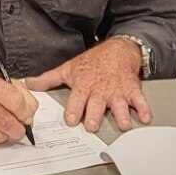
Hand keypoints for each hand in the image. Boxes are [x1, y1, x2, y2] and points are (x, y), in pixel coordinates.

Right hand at [0, 73, 38, 146]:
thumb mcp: (4, 82)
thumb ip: (23, 96)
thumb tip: (30, 115)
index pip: (17, 103)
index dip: (26, 114)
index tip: (26, 117)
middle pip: (9, 124)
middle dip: (19, 130)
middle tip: (19, 128)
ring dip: (5, 135)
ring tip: (2, 126)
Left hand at [27, 37, 148, 131]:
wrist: (118, 49)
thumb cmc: (93, 62)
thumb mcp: (69, 68)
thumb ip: (49, 79)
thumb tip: (30, 83)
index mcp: (84, 84)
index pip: (77, 99)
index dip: (74, 109)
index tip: (72, 119)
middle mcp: (100, 89)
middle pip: (97, 104)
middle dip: (95, 115)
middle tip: (93, 125)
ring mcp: (117, 90)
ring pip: (119, 104)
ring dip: (121, 115)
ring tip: (123, 124)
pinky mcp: (132, 90)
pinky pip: (140, 100)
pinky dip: (144, 109)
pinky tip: (145, 117)